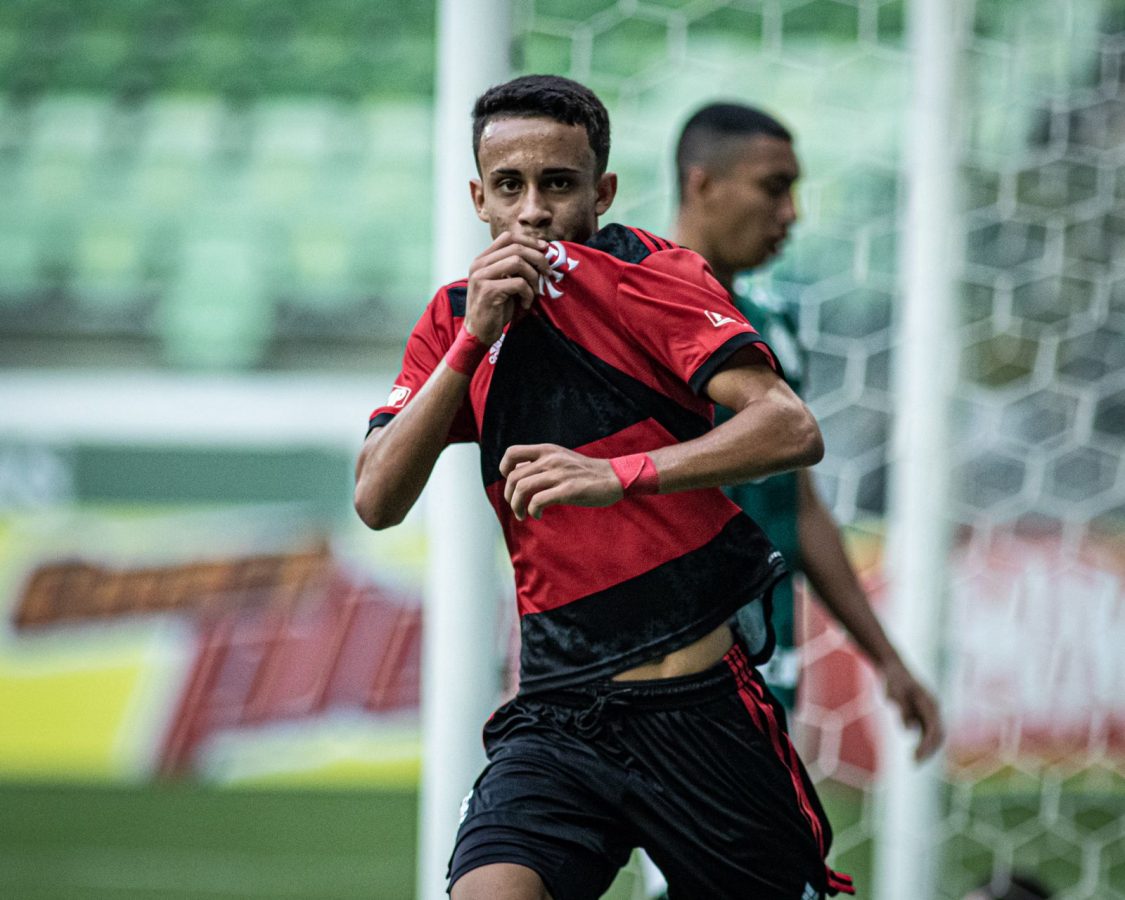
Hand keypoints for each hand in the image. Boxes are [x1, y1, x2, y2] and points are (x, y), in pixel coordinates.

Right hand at [465, 232, 548, 344]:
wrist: (479, 332)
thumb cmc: (495, 308)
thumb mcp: (502, 282)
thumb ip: (513, 267)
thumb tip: (541, 253)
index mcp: (482, 259)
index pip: (507, 237)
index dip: (529, 240)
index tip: (545, 249)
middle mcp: (479, 264)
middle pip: (516, 247)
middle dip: (538, 258)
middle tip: (547, 272)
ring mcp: (482, 277)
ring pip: (518, 262)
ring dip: (533, 277)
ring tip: (535, 291)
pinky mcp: (489, 291)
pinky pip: (519, 283)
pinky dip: (528, 294)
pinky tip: (525, 303)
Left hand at [500, 444, 623, 520]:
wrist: (615, 477)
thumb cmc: (585, 472)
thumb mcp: (561, 458)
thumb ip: (540, 463)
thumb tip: (516, 473)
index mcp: (547, 450)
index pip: (512, 452)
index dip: (504, 468)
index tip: (511, 483)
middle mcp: (551, 459)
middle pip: (513, 477)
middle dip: (510, 497)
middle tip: (517, 508)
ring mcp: (560, 474)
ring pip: (522, 489)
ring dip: (517, 506)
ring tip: (523, 515)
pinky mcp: (568, 490)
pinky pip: (538, 501)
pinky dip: (533, 511)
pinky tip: (538, 515)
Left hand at [883, 659, 944, 761]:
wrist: (893, 669)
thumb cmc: (894, 680)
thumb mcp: (895, 692)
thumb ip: (903, 709)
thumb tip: (910, 730)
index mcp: (930, 704)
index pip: (935, 730)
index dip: (927, 746)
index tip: (916, 758)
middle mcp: (934, 710)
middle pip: (938, 735)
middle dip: (929, 751)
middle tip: (914, 764)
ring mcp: (929, 713)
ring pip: (934, 736)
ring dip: (927, 750)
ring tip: (914, 763)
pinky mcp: (922, 716)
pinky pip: (927, 734)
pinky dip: (924, 745)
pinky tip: (915, 755)